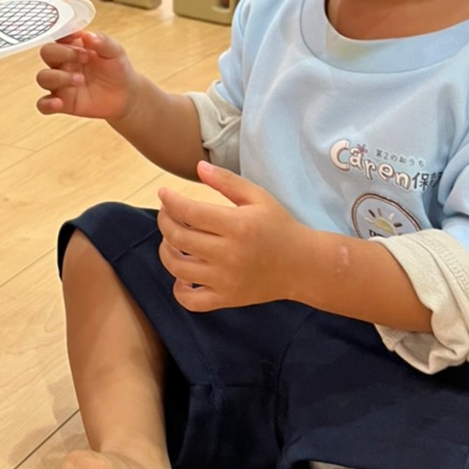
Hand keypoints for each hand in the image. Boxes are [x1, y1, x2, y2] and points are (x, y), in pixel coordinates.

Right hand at [36, 31, 133, 120]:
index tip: (77, 36)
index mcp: (73, 47)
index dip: (64, 35)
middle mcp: (63, 64)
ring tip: (81, 80)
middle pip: (46, 52)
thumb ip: (102, 41)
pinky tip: (58, 103)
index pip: (58, 36)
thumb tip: (86, 35)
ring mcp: (61, 84)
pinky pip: (43, 104)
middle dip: (63, 54)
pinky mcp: (63, 102)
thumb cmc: (117, 69)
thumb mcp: (115, 51)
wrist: (126, 95)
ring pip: (43, 77)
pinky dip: (46, 104)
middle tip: (84, 58)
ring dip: (58, 77)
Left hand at [156, 161, 311, 310]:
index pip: (189, 212)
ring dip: (165, 250)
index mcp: (237, 226)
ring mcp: (226, 280)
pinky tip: (182, 274)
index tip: (164, 193)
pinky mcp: (227, 299)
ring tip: (171, 240)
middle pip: (178, 238)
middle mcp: (229, 255)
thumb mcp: (258, 197)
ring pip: (178, 268)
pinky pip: (191, 301)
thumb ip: (226, 181)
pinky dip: (178, 288)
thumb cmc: (280, 226)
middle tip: (166, 213)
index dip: (170, 201)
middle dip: (164, 221)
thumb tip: (198, 167)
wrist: (304, 266)